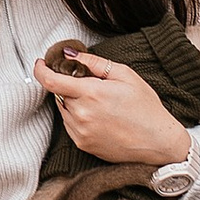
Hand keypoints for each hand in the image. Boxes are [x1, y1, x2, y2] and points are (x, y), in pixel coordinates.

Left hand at [34, 47, 190, 167]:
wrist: (158, 143)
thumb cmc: (145, 107)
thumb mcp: (125, 75)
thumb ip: (94, 63)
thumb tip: (70, 54)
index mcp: (91, 93)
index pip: (50, 80)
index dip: (40, 70)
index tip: (41, 63)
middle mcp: (81, 114)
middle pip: (58, 93)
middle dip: (68, 84)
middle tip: (89, 84)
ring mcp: (80, 132)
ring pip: (63, 109)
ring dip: (72, 101)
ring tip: (99, 103)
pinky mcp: (82, 144)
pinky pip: (69, 124)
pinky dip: (77, 116)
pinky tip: (99, 116)